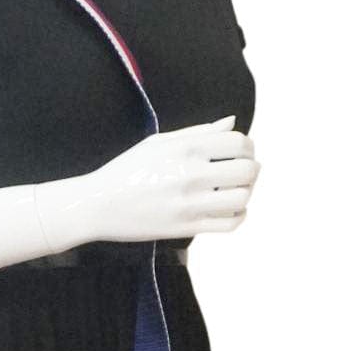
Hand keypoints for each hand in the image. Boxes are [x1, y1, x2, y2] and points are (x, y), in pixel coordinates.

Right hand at [34, 115, 259, 250]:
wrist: (99, 205)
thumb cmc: (127, 170)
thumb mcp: (159, 142)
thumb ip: (199, 132)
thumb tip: (232, 123)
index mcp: (185, 148)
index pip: (239, 142)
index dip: (248, 147)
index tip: (240, 153)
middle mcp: (191, 174)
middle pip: (247, 170)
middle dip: (252, 170)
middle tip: (242, 173)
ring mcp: (190, 203)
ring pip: (242, 198)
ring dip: (245, 193)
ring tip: (234, 191)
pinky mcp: (187, 227)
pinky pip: (230, 223)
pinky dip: (238, 216)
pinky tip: (229, 210)